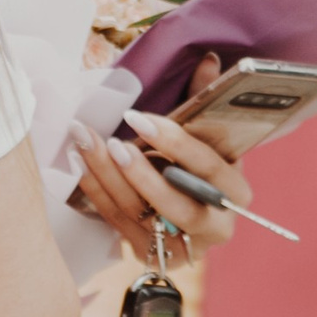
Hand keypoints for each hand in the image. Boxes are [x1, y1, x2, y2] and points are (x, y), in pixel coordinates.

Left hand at [70, 61, 252, 270]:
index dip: (173, 142)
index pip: (207, 167)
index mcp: (235, 192)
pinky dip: (98, 193)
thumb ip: (203, 100)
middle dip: (139, 173)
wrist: (193, 217)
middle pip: (176, 204)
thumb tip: (208, 60)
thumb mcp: (207, 137)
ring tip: (84, 142)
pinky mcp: (155, 256)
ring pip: (141, 215)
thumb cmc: (197, 166)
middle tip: (110, 142)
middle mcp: (216, 226)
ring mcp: (185, 247)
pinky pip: (119, 224)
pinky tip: (81, 164)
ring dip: (107, 177)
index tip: (137, 117)